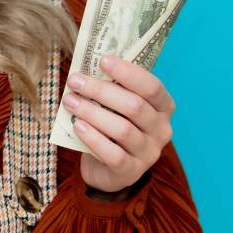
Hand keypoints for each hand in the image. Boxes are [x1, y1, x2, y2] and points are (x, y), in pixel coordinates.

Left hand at [63, 53, 175, 193]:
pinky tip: (77, 125)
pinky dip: (93, 138)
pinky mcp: (132, 172)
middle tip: (75, 81)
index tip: (102, 60)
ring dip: (92, 112)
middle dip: (101, 90)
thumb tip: (86, 66)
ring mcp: (149, 153)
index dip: (128, 72)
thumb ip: (111, 87)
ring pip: (123, 129)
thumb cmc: (111, 125)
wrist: (106, 167)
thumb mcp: (115, 104)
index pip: (152, 86)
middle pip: (134, 106)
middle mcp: (161, 130)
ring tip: (69, 101)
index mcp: (163, 107)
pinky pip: (114, 154)